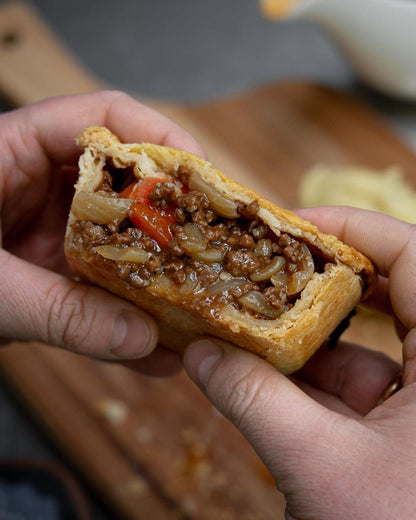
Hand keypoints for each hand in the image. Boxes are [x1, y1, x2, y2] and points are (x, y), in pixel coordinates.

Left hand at [0, 90, 203, 374]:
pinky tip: (154, 352)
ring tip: (199, 309)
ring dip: (159, 279)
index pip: (104, 117)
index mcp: (15, 150)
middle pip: (127, 183)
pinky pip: (101, 289)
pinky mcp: (52, 273)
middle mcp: (41, 185)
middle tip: (215, 251)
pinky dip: (127, 319)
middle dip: (175, 219)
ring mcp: (50, 231)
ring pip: (122, 242)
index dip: (162, 137)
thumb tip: (141, 337)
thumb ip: (58, 311)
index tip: (204, 179)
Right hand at [184, 207, 414, 518]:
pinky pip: (368, 383)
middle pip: (393, 290)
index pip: (414, 255)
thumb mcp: (318, 465)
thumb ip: (253, 400)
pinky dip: (321, 379)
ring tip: (258, 326)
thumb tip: (200, 355)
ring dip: (312, 338)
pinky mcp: (415, 426)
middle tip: (269, 269)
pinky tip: (274, 379)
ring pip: (373, 342)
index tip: (294, 227)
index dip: (353, 229)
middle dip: (324, 281)